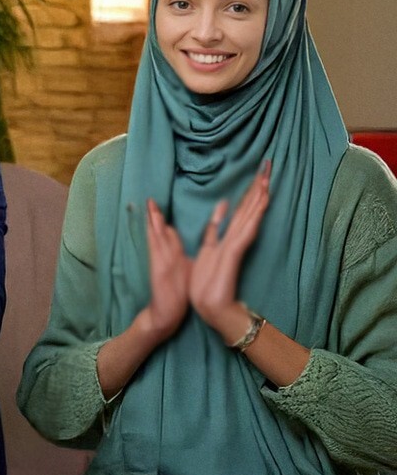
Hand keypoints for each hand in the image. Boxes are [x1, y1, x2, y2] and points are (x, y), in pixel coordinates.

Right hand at [140, 198, 190, 344]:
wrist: (166, 315)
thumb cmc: (178, 295)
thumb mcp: (186, 271)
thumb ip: (187, 258)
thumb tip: (195, 248)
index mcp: (172, 256)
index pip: (167, 234)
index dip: (163, 220)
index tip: (158, 205)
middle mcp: (165, 257)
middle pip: (159, 232)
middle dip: (155, 216)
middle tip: (151, 200)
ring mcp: (162, 263)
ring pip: (157, 238)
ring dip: (154, 222)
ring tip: (151, 207)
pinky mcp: (160, 270)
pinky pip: (157, 250)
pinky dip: (156, 238)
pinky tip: (154, 228)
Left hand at [189, 161, 270, 341]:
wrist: (214, 307)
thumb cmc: (208, 282)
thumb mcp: (207, 249)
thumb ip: (214, 230)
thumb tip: (221, 209)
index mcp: (228, 238)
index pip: (241, 211)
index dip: (248, 193)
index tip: (257, 175)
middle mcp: (236, 240)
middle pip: (248, 210)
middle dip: (257, 189)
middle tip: (267, 167)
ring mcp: (236, 247)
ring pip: (249, 216)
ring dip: (258, 197)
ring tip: (267, 179)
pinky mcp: (234, 254)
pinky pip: (245, 231)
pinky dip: (253, 216)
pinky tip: (261, 202)